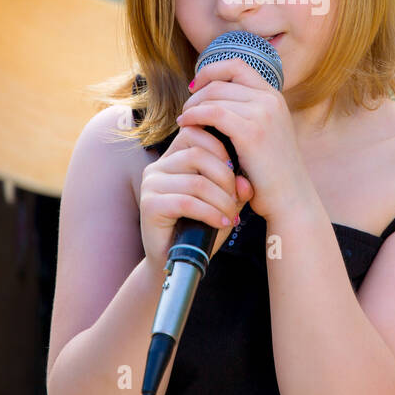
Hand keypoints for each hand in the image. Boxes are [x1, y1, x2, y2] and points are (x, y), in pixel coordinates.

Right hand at [138, 125, 248, 272]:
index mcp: (173, 157)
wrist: (177, 260)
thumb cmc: (202, 227)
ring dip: (221, 200)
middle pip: (198, 155)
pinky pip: (186, 202)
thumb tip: (245, 183)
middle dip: (225, 177)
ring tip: (230, 215)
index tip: (235, 171)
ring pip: (195, 181)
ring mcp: (151, 184)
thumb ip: (235, 188)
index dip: (220, 148)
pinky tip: (222, 223)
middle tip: (236, 199)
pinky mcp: (149, 205)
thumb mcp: (223, 202)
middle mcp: (158, 166)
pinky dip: (210, 213)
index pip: (195, 133)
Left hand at [176, 58, 313, 221]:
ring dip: (193, 106)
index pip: (237, 65)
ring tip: (184, 121)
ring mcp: (263, 114)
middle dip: (198, 93)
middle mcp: (270, 99)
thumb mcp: (265, 133)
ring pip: (214, 95)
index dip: (212, 70)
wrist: (290, 199)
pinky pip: (213, 113)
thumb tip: (214, 100)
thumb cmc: (272, 173)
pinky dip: (194, 116)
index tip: (196, 86)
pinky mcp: (251, 132)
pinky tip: (186, 126)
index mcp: (274, 96)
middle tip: (185, 110)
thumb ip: (247, 113)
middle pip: (222, 79)